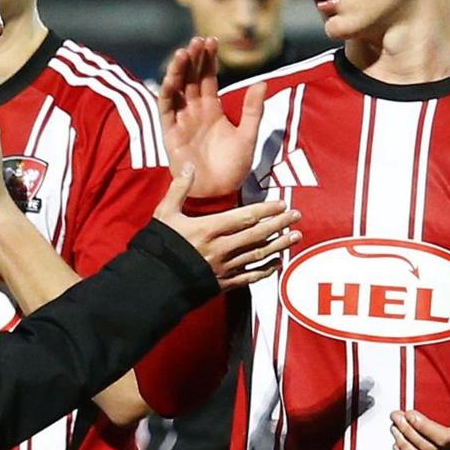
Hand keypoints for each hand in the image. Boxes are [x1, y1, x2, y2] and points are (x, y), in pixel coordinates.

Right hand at [154, 166, 295, 289]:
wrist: (154, 281)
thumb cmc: (159, 246)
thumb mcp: (165, 213)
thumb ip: (179, 189)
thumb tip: (190, 165)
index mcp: (208, 229)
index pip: (244, 216)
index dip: (266, 210)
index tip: (281, 203)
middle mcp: (221, 248)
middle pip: (257, 234)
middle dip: (279, 224)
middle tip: (296, 216)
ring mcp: (224, 267)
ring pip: (258, 255)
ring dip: (279, 245)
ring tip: (295, 236)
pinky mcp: (223, 283)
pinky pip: (249, 277)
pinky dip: (265, 270)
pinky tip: (277, 263)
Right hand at [159, 37, 266, 200]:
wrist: (219, 192)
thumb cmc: (234, 167)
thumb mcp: (248, 135)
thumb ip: (253, 109)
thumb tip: (263, 81)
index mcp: (213, 110)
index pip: (208, 78)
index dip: (208, 60)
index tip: (212, 40)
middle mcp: (195, 112)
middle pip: (191, 78)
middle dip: (193, 59)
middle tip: (198, 40)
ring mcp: (182, 121)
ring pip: (177, 90)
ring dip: (178, 71)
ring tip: (184, 52)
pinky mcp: (171, 134)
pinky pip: (166, 110)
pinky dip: (167, 92)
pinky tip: (171, 78)